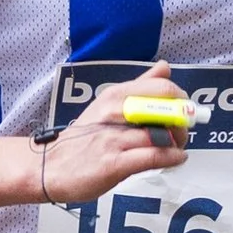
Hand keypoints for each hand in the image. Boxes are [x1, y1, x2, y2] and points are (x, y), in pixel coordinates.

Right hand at [33, 59, 194, 206]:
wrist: (49, 166)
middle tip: (182, 131)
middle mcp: (115, 113)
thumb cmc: (82, 138)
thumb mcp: (107, 103)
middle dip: (183, 120)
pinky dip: (171, 157)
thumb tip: (165, 66)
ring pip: (162, 134)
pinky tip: (176, 159)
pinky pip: (153, 156)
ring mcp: (114, 138)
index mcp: (115, 95)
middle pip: (166, 107)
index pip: (162, 86)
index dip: (181, 99)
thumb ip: (139, 86)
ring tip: (177, 147)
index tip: (184, 110)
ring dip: (179, 141)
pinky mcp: (114, 163)